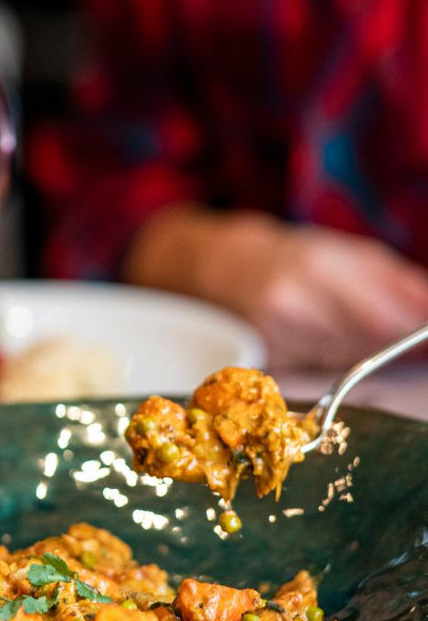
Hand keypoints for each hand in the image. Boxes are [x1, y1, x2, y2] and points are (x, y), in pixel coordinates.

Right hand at [124, 205, 427, 367]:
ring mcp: (272, 334)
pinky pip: (314, 368)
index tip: (425, 336)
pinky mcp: (261, 358)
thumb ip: (396, 282)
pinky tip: (318, 340)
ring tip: (346, 329)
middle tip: (400, 337)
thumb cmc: (284, 255)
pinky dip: (328, 360)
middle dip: (389, 343)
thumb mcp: (342, 252)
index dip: (413, 333)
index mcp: (318, 268)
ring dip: (359, 351)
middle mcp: (292, 303)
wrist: (213, 266)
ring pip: (342, 359)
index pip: (385, 318)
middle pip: (366, 344)